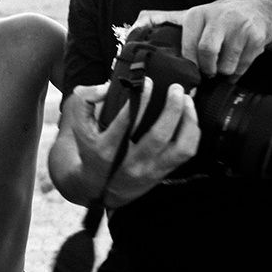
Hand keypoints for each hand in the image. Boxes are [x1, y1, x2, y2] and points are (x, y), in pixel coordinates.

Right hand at [60, 80, 199, 207]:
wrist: (97, 189)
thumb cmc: (90, 149)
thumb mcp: (79, 125)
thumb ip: (85, 101)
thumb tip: (107, 86)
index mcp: (106, 151)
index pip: (125, 125)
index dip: (140, 102)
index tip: (147, 82)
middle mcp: (130, 164)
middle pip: (158, 136)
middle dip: (171, 109)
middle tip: (175, 88)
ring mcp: (150, 170)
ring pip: (181, 147)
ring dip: (188, 121)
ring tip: (186, 100)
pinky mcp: (163, 172)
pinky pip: (187, 152)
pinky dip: (192, 131)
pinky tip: (189, 116)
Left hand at [133, 0, 271, 79]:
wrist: (257, 11)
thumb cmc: (216, 19)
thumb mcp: (192, 17)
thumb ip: (164, 21)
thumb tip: (135, 25)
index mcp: (197, 14)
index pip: (188, 45)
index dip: (190, 63)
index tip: (191, 69)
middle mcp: (218, 17)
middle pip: (207, 53)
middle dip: (207, 69)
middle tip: (208, 72)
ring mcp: (239, 26)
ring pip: (226, 64)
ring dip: (223, 72)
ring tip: (222, 66)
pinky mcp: (256, 36)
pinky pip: (243, 66)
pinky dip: (238, 73)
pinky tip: (236, 64)